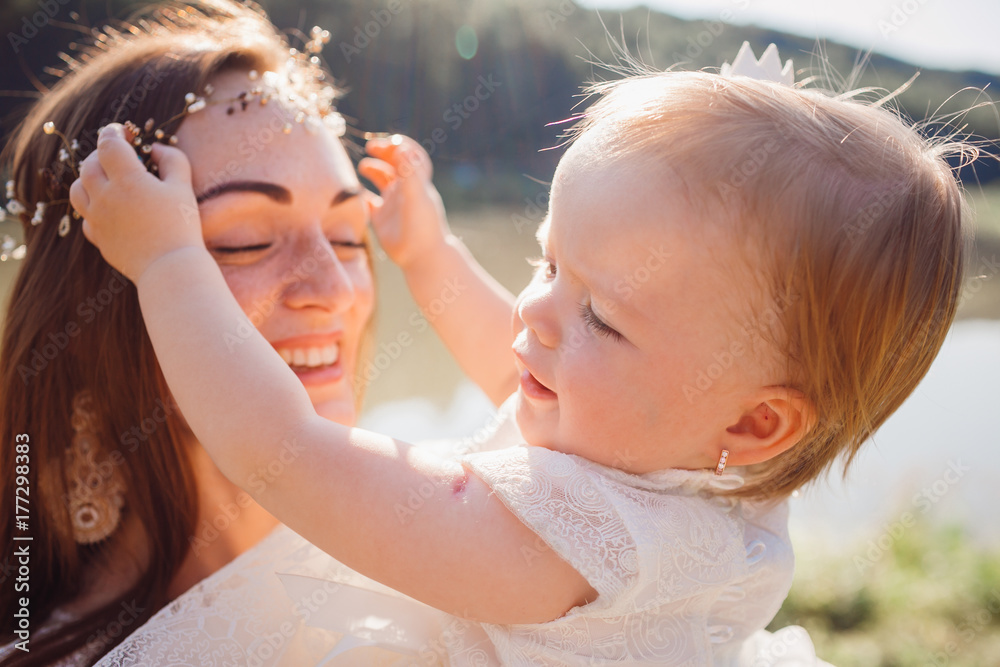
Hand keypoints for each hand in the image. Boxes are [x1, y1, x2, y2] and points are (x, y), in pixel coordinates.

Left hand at [69, 123, 204, 282]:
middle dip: (102, 155)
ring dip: (89, 180)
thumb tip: (155, 149)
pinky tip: (109, 210)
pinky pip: (86, 217)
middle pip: (89, 165)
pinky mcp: (98, 238)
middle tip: (120, 156)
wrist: (170, 267)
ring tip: (107, 181)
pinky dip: (93, 209)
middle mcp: (105, 196)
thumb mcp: (183, 187)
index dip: (113, 132)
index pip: (109, 144)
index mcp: (127, 179)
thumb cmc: (181, 225)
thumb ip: (172, 160)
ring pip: (77, 190)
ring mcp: (97, 218)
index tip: (123, 132)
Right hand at [359, 135, 450, 272]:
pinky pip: (370, 203)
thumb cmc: (422, 226)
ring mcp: (393, 204)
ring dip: (373, 170)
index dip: (399, 144)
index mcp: (415, 182)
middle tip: (370, 148)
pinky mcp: (383, 220)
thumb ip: (409, 171)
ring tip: (362, 167)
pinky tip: (354, 195)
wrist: (423, 256)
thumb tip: (400, 146)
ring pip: (382, 181)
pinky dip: (361, 197)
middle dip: (383, 153)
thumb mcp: (416, 196)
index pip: (411, 154)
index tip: (386, 141)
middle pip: (395, 164)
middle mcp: (405, 190)